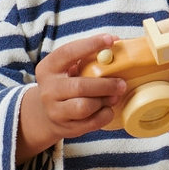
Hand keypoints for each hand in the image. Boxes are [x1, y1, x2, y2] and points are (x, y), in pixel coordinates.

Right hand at [18, 33, 124, 161]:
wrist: (46, 114)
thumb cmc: (65, 84)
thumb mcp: (67, 68)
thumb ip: (87, 57)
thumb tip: (115, 42)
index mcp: (48, 68)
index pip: (67, 52)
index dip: (90, 45)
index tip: (110, 40)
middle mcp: (48, 90)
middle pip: (79, 86)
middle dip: (105, 84)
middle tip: (122, 83)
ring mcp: (55, 111)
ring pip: (84, 107)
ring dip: (103, 101)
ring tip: (113, 97)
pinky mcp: (67, 128)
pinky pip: (91, 123)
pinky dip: (104, 115)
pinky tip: (107, 109)